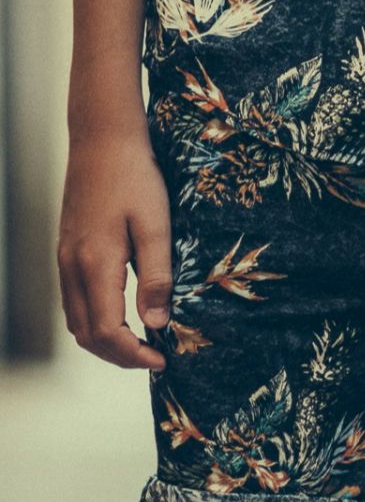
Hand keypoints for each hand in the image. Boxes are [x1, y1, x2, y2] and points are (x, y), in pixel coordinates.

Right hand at [58, 130, 171, 369]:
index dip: (133, 354)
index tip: (163, 359)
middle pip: (86, 334)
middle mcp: (72, 267)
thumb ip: (157, 276)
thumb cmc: (135, 178)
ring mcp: (65, 259)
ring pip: (76, 320)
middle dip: (119, 356)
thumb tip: (156, 322)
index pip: (106, 331)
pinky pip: (75, 301)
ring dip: (105, 342)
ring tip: (143, 345)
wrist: (102, 141)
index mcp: (95, 264)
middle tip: (155, 359)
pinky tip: (124, 319)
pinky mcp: (67, 252)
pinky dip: (96, 321)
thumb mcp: (156, 226)